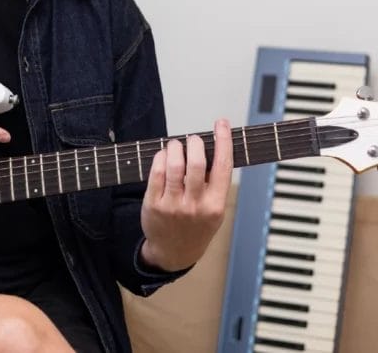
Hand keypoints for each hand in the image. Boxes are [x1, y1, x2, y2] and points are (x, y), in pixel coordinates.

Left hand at [140, 118, 231, 271]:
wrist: (174, 252)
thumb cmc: (196, 226)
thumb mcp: (214, 210)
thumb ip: (214, 184)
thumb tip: (211, 149)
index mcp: (215, 205)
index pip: (223, 166)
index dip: (223, 141)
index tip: (221, 124)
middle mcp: (195, 205)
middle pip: (196, 163)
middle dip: (194, 143)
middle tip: (192, 139)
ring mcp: (173, 205)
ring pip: (174, 166)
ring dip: (175, 148)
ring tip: (176, 145)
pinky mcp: (154, 203)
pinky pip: (156, 173)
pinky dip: (160, 158)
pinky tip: (163, 155)